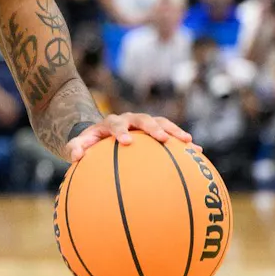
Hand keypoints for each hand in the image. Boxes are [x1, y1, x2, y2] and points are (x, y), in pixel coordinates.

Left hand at [63, 112, 195, 162]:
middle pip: (144, 119)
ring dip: (175, 131)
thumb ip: (75, 148)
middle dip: (154, 128)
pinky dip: (184, 144)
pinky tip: (199, 154)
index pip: (115, 123)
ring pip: (162, 123)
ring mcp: (145, 124)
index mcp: (111, 122)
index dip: (121, 130)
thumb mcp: (79, 145)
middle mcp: (130, 119)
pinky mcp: (156, 131)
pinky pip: (172, 135)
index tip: (127, 141)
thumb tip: (75, 156)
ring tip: (189, 142)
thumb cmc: (90, 143)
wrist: (102, 134)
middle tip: (163, 138)